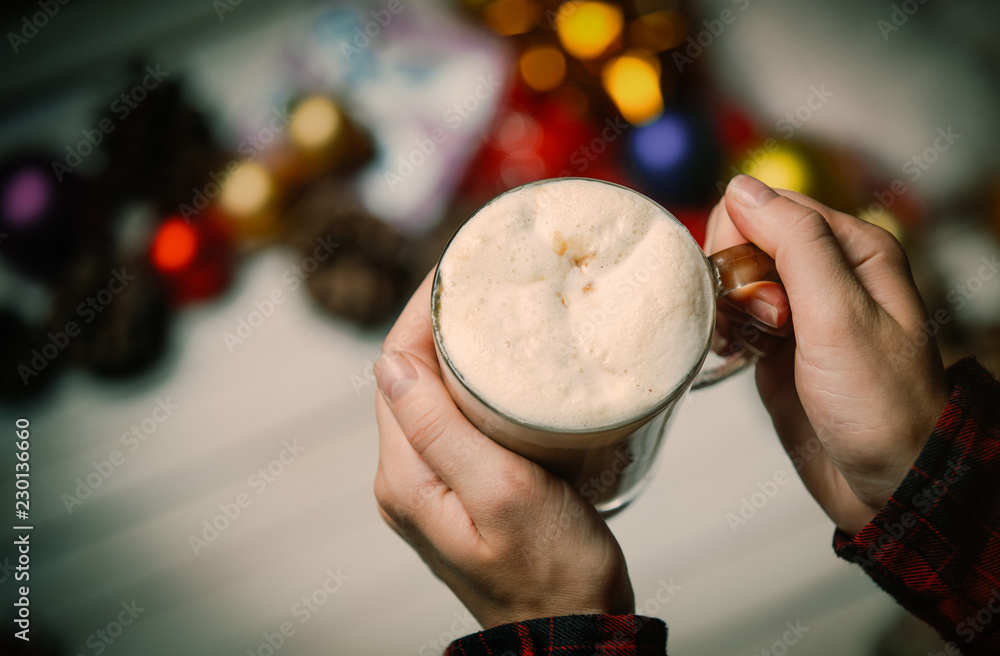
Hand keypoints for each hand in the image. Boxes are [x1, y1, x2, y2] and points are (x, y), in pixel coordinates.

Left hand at [373, 272, 633, 628]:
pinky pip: (455, 419)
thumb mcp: (502, 493)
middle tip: (485, 278)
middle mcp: (407, 477)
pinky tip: (506, 367)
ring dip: (458, 349)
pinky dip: (474, 383)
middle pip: (410, 375)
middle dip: (440, 321)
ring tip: (497, 309)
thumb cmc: (551, 574)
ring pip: (432, 394)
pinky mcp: (461, 487)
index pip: (396, 366)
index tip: (460, 267)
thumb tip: (389, 363)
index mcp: (406, 475)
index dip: (422, 311)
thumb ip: (440, 430)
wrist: (572, 632)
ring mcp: (432, 484)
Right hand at [706, 175, 949, 535]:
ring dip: (726, 309)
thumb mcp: (839, 316)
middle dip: (735, 279)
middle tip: (763, 324)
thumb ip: (795, 245)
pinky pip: (732, 317)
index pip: (767, 207)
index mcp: (851, 249)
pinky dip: (725, 333)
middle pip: (744, 242)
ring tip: (751, 344)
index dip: (742, 241)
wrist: (888, 483)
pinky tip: (737, 355)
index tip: (753, 291)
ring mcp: (799, 310)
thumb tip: (742, 189)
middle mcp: (825, 272)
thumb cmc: (883, 406)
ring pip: (732, 280)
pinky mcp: (776, 345)